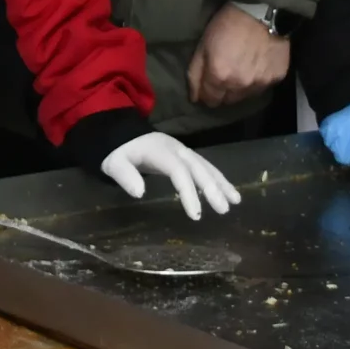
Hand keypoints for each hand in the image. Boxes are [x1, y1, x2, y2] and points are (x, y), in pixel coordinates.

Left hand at [100, 133, 240, 220]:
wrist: (120, 133)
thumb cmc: (118, 153)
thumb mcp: (114, 163)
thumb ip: (125, 176)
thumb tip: (140, 193)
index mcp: (159, 151)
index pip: (178, 171)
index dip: (188, 192)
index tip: (195, 214)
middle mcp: (176, 149)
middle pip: (197, 167)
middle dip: (212, 188)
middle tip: (223, 209)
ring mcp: (182, 150)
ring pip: (206, 165)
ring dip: (221, 183)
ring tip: (235, 201)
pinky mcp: (185, 155)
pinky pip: (205, 166)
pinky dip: (218, 178)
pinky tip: (229, 191)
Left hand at [187, 5, 289, 108]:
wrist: (261, 12)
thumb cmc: (227, 24)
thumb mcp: (202, 45)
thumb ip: (195, 73)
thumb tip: (195, 97)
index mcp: (219, 77)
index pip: (210, 100)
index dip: (205, 95)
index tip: (205, 88)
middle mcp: (240, 85)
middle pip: (228, 101)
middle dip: (222, 92)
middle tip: (222, 76)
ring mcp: (260, 83)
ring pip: (245, 96)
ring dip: (239, 88)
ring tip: (238, 70)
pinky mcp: (276, 78)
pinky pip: (262, 87)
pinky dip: (256, 81)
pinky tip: (254, 66)